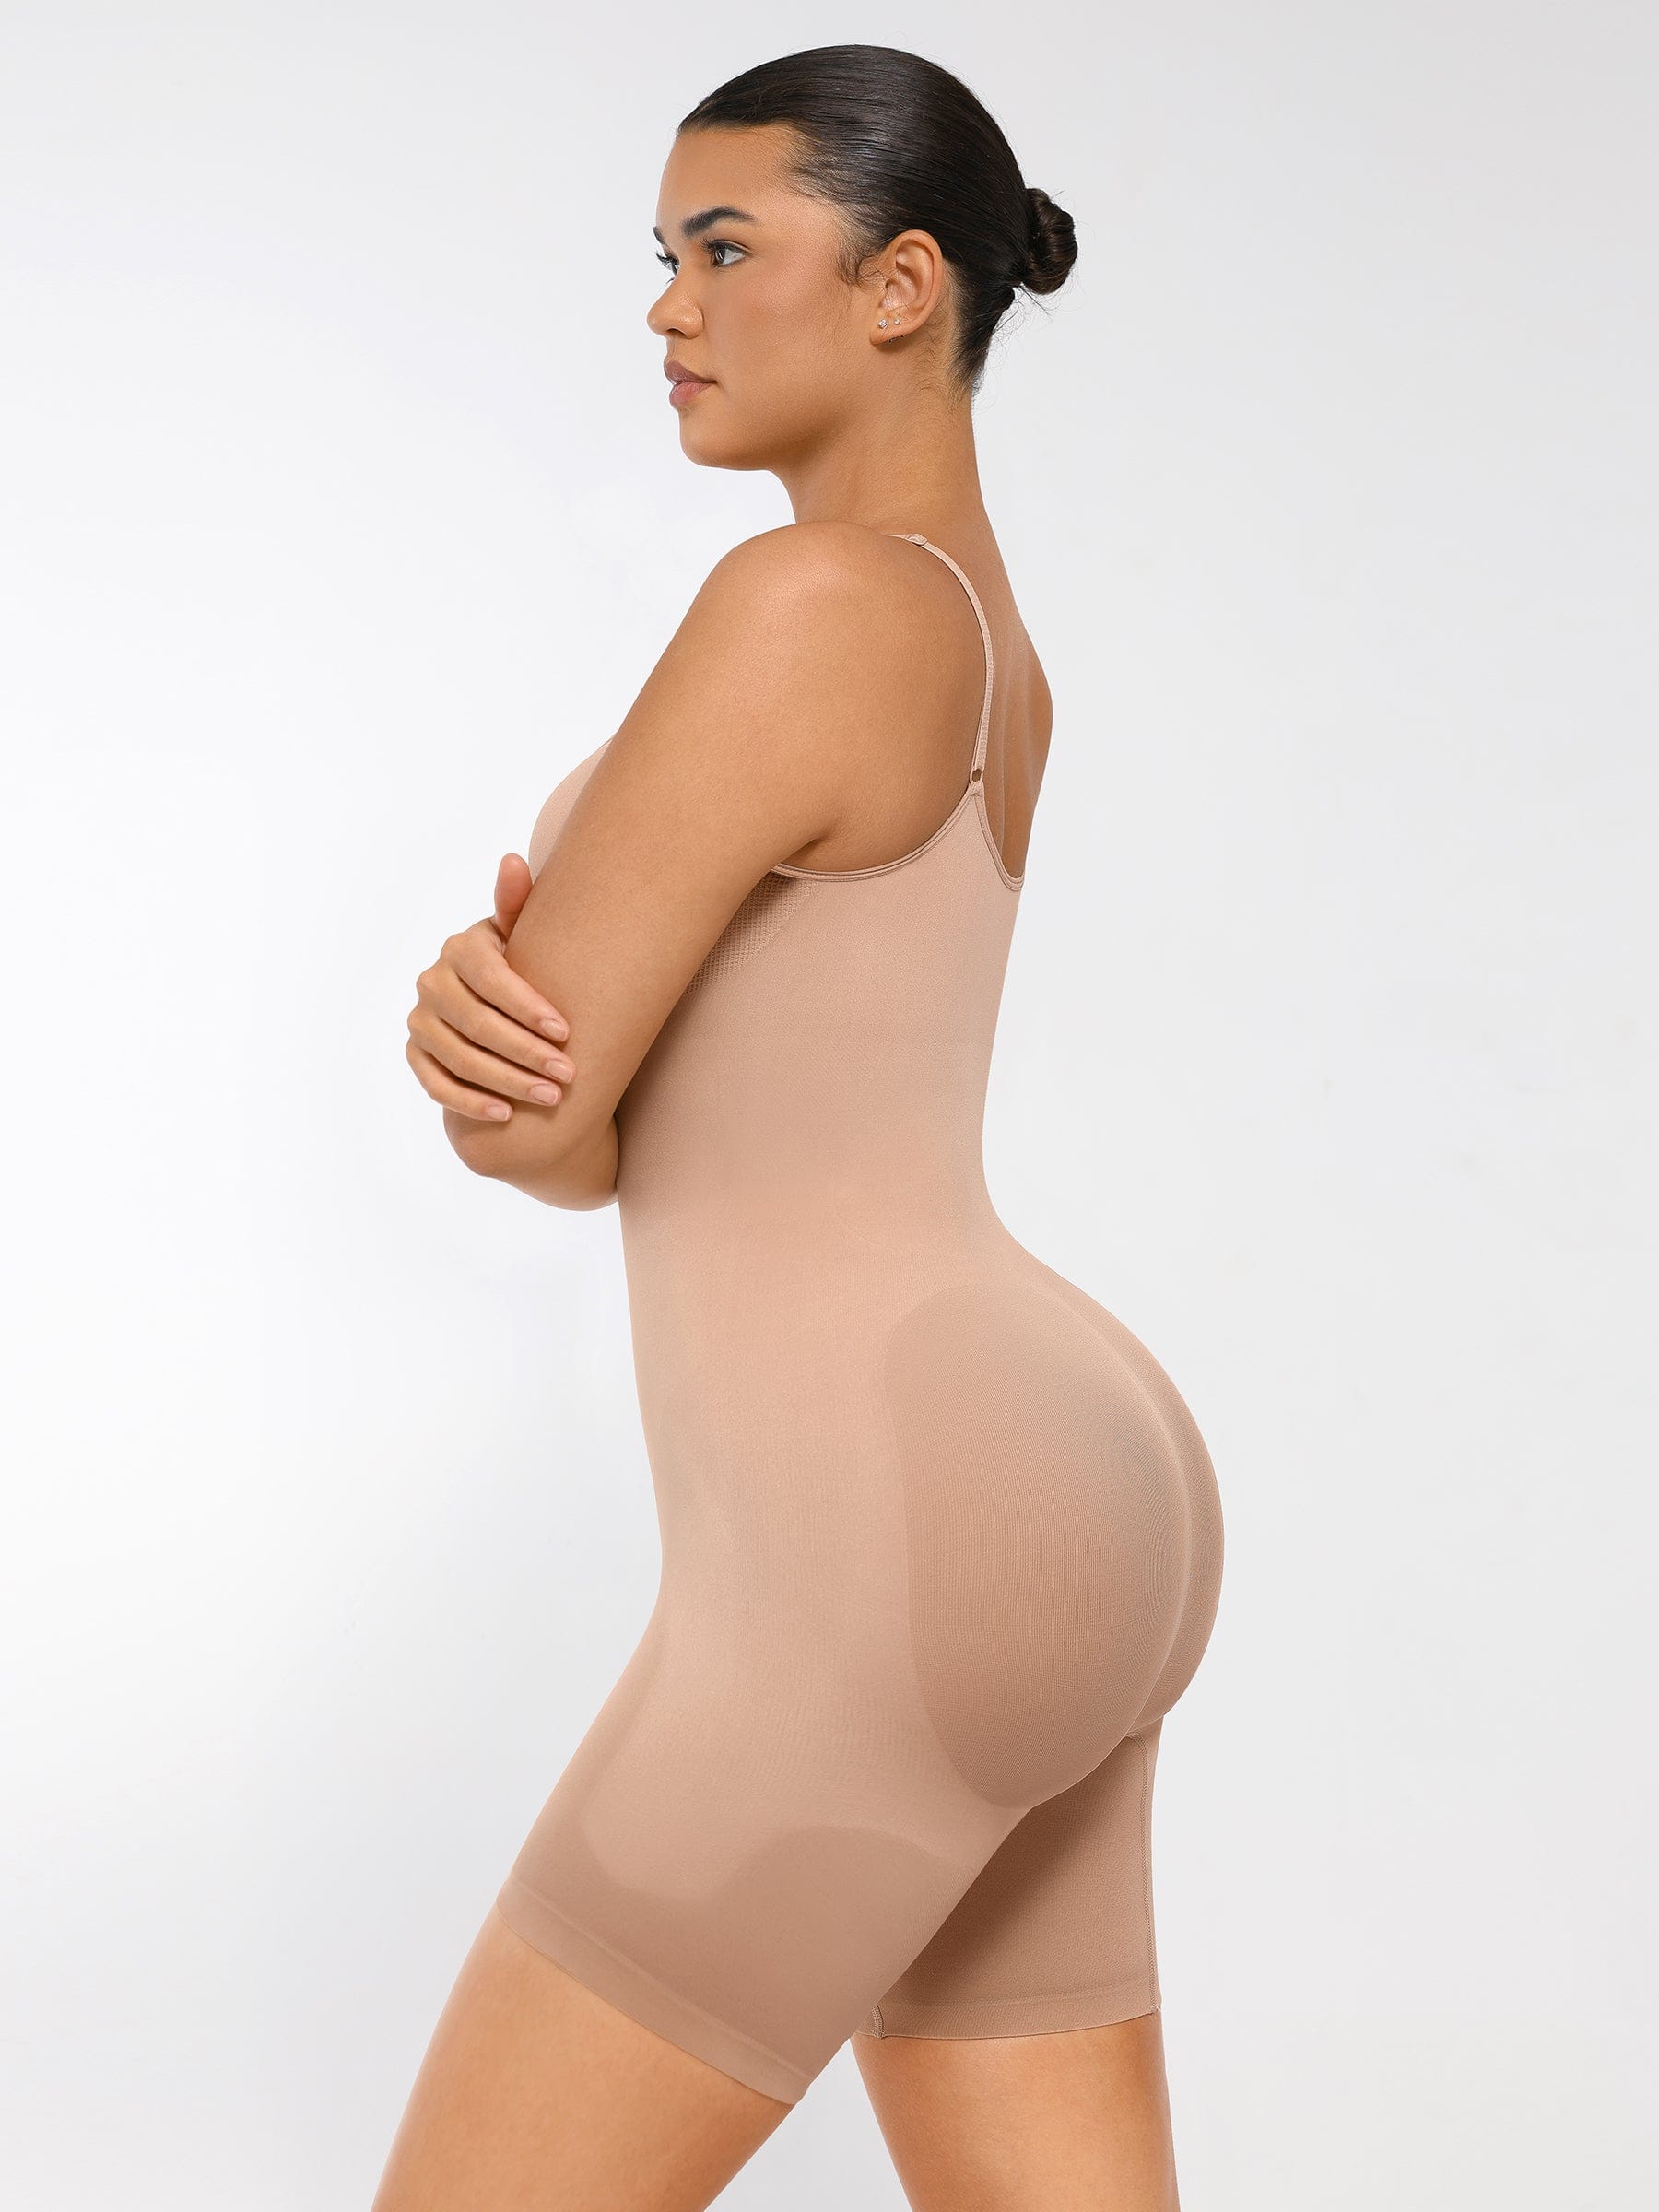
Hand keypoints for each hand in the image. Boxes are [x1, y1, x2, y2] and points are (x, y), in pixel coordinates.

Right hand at [406, 852, 573, 1122]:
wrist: (496, 1004)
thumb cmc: (523, 963)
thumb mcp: (523, 935)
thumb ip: (518, 905)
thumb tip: (513, 860)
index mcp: (460, 948)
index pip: (489, 978)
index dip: (526, 1006)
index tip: (566, 1032)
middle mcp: (431, 981)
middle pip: (477, 1023)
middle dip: (525, 1051)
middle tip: (568, 1074)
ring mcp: (420, 1020)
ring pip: (460, 1057)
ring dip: (506, 1081)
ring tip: (551, 1096)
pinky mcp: (416, 1054)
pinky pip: (437, 1083)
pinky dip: (470, 1101)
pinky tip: (506, 1113)